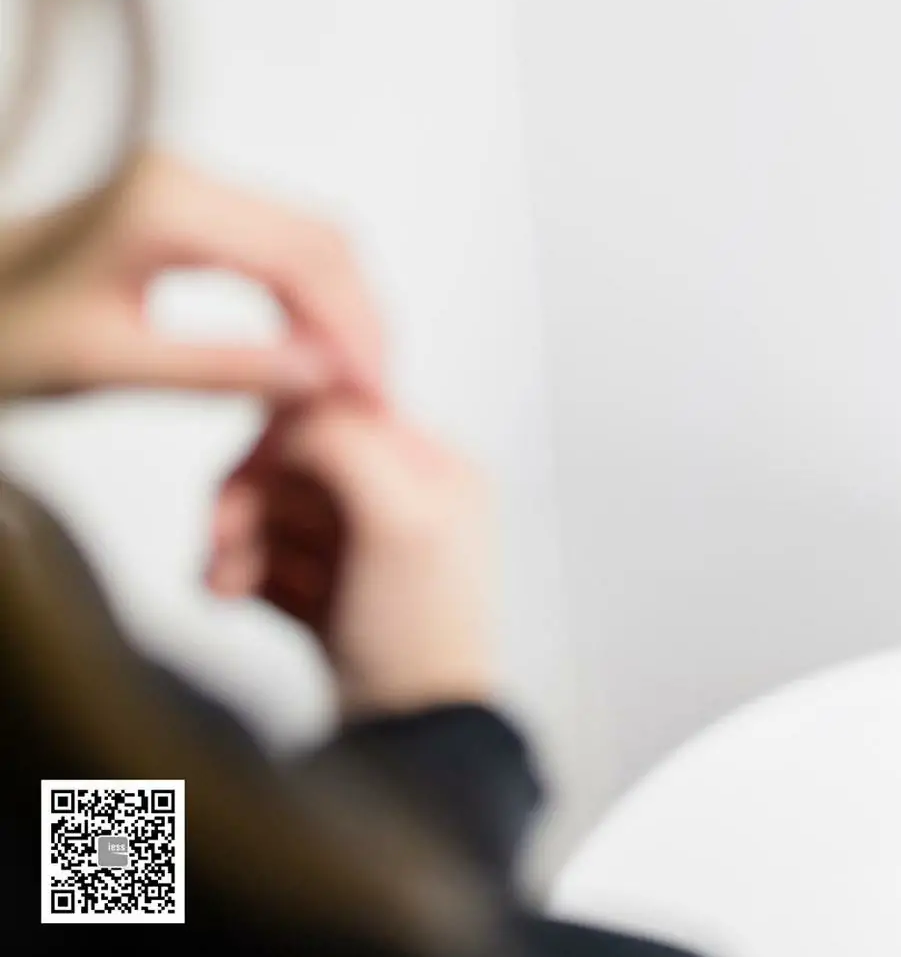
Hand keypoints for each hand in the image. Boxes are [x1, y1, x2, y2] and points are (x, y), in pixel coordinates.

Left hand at [0, 147, 385, 405]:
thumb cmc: (1, 341)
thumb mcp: (110, 367)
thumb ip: (223, 369)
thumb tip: (324, 378)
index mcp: (168, 202)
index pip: (300, 258)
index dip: (350, 328)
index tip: (374, 395)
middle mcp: (187, 174)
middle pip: (319, 236)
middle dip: (359, 315)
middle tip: (380, 393)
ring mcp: (187, 181)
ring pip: (305, 235)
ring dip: (341, 303)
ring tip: (356, 380)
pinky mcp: (183, 201)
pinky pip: (272, 240)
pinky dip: (307, 294)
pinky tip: (315, 349)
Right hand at [205, 393, 497, 720]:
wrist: (409, 746)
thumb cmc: (418, 636)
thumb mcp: (398, 521)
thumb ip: (347, 445)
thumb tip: (297, 403)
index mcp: (433, 468)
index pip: (340, 413)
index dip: (281, 438)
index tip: (243, 473)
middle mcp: (402, 499)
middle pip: (298, 465)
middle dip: (250, 499)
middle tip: (219, 536)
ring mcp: (362, 552)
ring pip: (274, 514)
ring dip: (238, 541)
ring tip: (222, 581)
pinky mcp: (328, 597)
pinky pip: (268, 560)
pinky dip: (242, 574)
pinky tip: (226, 596)